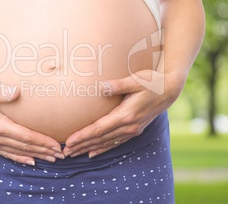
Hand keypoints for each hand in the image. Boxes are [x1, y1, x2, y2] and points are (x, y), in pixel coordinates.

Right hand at [0, 82, 63, 165]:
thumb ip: (0, 91)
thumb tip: (17, 91)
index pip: (26, 136)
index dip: (43, 141)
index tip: (57, 145)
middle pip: (25, 146)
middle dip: (44, 151)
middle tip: (61, 155)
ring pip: (18, 152)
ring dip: (36, 156)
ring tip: (51, 159)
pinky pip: (6, 154)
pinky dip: (20, 158)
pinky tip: (30, 161)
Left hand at [63, 70, 184, 157]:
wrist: (169, 90)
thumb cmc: (151, 82)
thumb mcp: (135, 80)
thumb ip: (118, 85)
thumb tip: (102, 86)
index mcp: (126, 115)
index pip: (99, 129)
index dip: (83, 136)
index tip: (69, 141)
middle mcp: (128, 126)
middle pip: (99, 139)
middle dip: (81, 146)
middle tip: (65, 152)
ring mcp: (132, 130)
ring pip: (106, 143)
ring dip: (88, 149)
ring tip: (73, 154)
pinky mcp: (134, 130)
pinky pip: (115, 143)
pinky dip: (102, 149)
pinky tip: (92, 153)